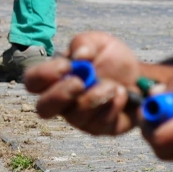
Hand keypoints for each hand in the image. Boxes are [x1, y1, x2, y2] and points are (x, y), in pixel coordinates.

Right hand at [25, 31, 141, 136]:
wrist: (140, 78)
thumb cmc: (112, 60)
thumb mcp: (99, 43)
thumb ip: (85, 43)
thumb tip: (79, 56)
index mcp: (55, 78)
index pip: (32, 82)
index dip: (43, 75)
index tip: (67, 65)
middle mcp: (62, 101)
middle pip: (43, 109)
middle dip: (60, 96)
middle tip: (80, 83)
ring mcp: (79, 117)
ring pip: (75, 116)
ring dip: (95, 98)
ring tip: (113, 85)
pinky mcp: (99, 128)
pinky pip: (101, 122)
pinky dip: (114, 105)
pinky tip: (122, 94)